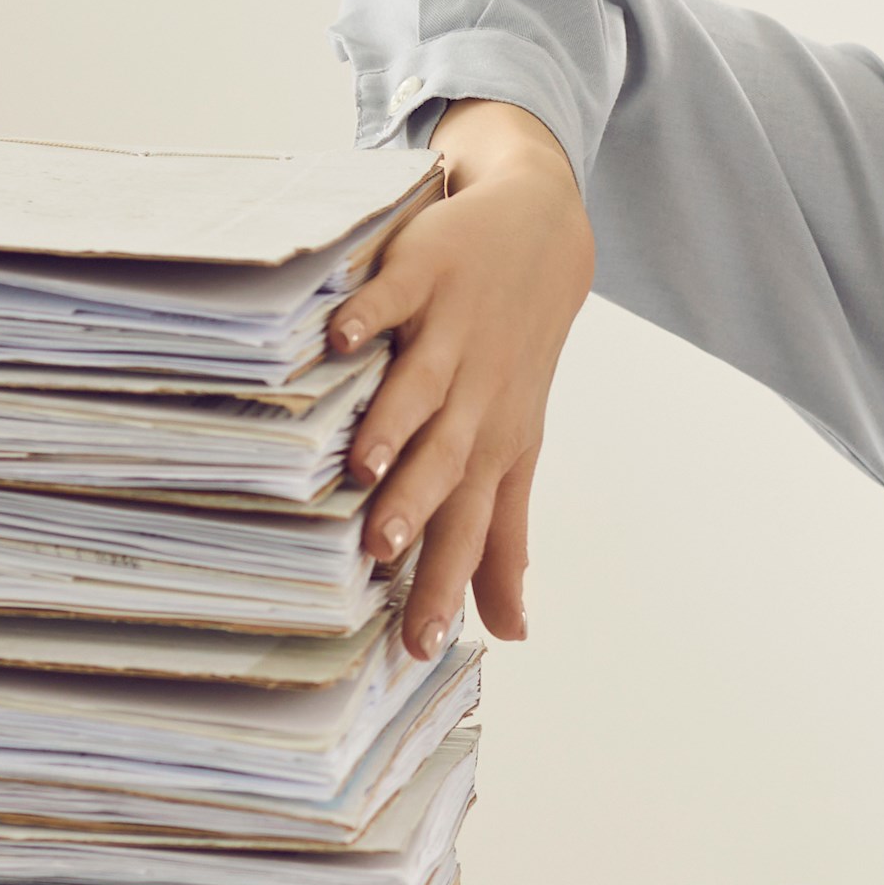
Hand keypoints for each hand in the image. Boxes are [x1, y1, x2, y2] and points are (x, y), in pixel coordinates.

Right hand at [327, 99, 597, 656]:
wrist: (543, 239)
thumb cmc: (516, 360)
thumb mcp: (516, 449)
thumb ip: (504, 539)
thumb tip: (512, 630)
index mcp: (494, 445)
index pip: (471, 526)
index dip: (447, 585)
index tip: (419, 645)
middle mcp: (476, 396)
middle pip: (448, 461)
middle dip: (415, 505)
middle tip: (380, 553)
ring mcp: (451, 334)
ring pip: (423, 387)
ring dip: (394, 423)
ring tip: (361, 463)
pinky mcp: (425, 276)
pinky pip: (392, 298)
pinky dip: (369, 315)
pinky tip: (340, 338)